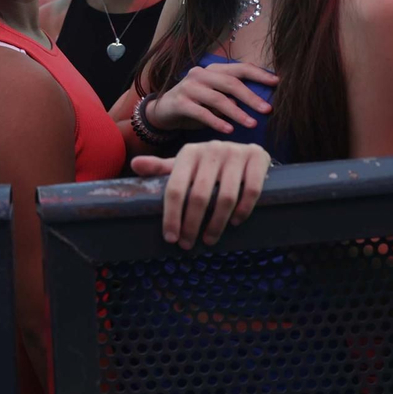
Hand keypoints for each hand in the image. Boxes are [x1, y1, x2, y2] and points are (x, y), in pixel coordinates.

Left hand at [132, 141, 268, 248]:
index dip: (171, 215)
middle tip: (188, 244)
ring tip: (209, 240)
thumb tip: (135, 165)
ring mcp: (236, 152)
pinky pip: (251, 190)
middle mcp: (211, 149)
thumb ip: (161, 168)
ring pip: (225, 197)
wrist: (246, 151)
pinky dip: (243, 210)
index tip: (171, 238)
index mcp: (189, 152)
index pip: (175, 188)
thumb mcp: (184, 165)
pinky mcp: (257, 158)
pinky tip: (234, 222)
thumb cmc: (208, 165)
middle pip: (199, 196)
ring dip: (216, 224)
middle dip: (192, 224)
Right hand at [145, 62, 278, 133]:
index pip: (239, 68)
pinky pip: (201, 112)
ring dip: (237, 112)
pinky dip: (216, 121)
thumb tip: (257, 104)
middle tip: (267, 109)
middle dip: (251, 96)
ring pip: (217, 98)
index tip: (277, 82)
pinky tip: (229, 130)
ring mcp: (189, 87)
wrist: (163, 112)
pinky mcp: (180, 103)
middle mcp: (200, 74)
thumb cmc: (196, 105)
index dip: (259, 74)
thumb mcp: (215, 99)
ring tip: (251, 124)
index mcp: (213, 70)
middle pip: (230, 82)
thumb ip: (231, 98)